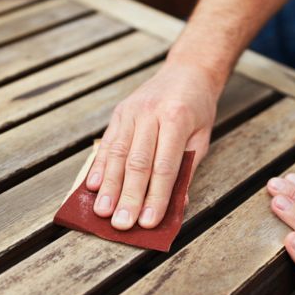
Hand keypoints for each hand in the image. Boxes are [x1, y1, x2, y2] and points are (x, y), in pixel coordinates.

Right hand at [86, 62, 220, 229]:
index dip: (156, 197)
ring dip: (109, 186)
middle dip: (128, 197)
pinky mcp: (119, 113)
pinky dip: (99, 166)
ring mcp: (131, 111)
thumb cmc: (197, 109)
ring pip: (117, 153)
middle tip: (121, 224)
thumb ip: (187, 169)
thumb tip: (175, 204)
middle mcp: (151, 113)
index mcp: (177, 119)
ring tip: (102, 211)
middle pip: (137, 162)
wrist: (187, 71)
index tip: (148, 222)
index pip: (164, 166)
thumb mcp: (202, 138)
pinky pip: (108, 142)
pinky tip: (92, 185)